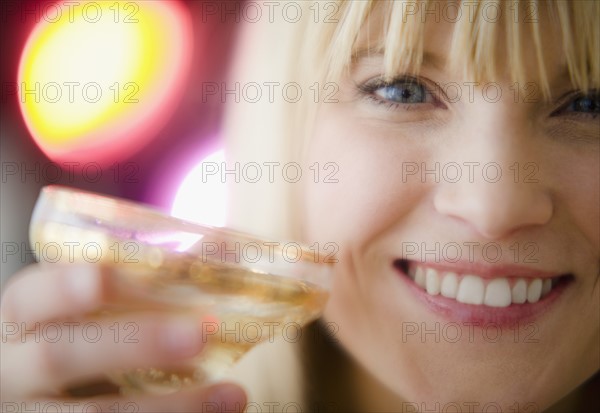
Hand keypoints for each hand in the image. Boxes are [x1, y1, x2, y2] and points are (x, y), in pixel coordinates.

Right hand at [1, 263, 246, 411]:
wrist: (45, 396)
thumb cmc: (81, 337)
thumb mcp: (91, 310)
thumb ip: (146, 279)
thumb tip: (224, 248)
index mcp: (21, 318)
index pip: (33, 295)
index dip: (75, 286)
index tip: (130, 278)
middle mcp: (14, 369)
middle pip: (58, 355)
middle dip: (135, 343)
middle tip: (200, 334)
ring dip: (170, 406)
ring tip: (233, 394)